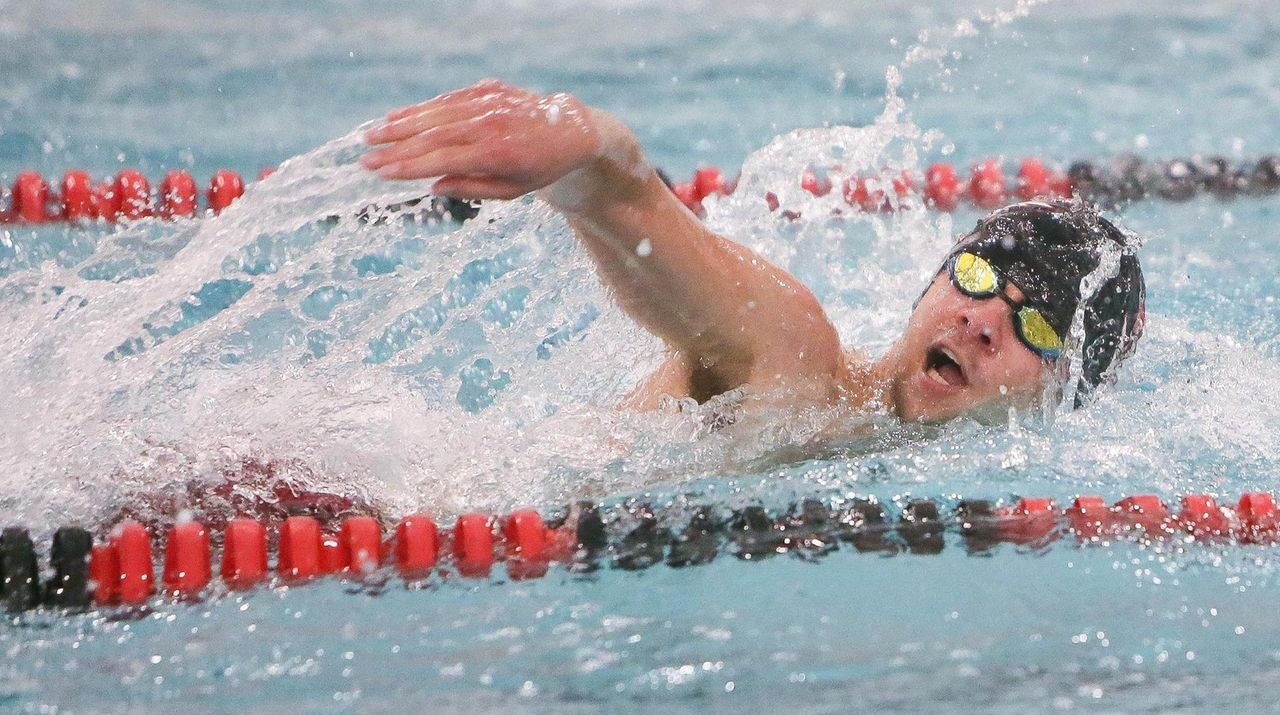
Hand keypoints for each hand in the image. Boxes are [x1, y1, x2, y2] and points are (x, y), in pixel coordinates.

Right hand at [361, 79, 603, 200]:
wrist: (570, 130)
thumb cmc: (539, 168)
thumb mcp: (512, 191)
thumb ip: (472, 189)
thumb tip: (433, 186)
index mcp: (498, 154)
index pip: (443, 160)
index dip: (409, 166)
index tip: (382, 172)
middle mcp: (491, 124)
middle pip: (433, 135)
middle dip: (395, 147)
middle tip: (365, 157)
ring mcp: (489, 103)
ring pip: (436, 113)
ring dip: (401, 123)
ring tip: (372, 134)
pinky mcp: (487, 89)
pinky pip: (449, 99)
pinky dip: (422, 108)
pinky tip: (398, 115)